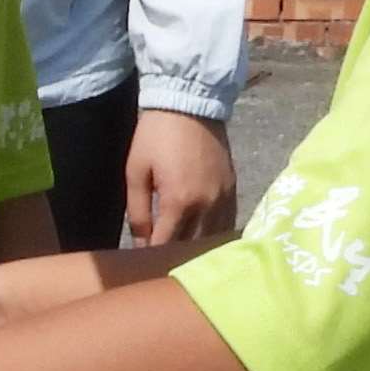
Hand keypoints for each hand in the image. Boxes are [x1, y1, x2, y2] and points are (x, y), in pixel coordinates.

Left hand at [126, 109, 238, 254]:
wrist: (189, 103)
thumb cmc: (155, 136)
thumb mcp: (136, 172)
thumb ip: (138, 212)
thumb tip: (141, 244)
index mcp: (180, 202)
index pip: (166, 245)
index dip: (153, 259)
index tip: (143, 267)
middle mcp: (207, 205)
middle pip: (192, 247)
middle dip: (175, 260)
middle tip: (161, 267)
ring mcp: (224, 198)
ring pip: (213, 239)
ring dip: (198, 252)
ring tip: (183, 260)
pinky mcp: (234, 188)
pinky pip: (228, 223)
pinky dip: (215, 236)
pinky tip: (205, 244)